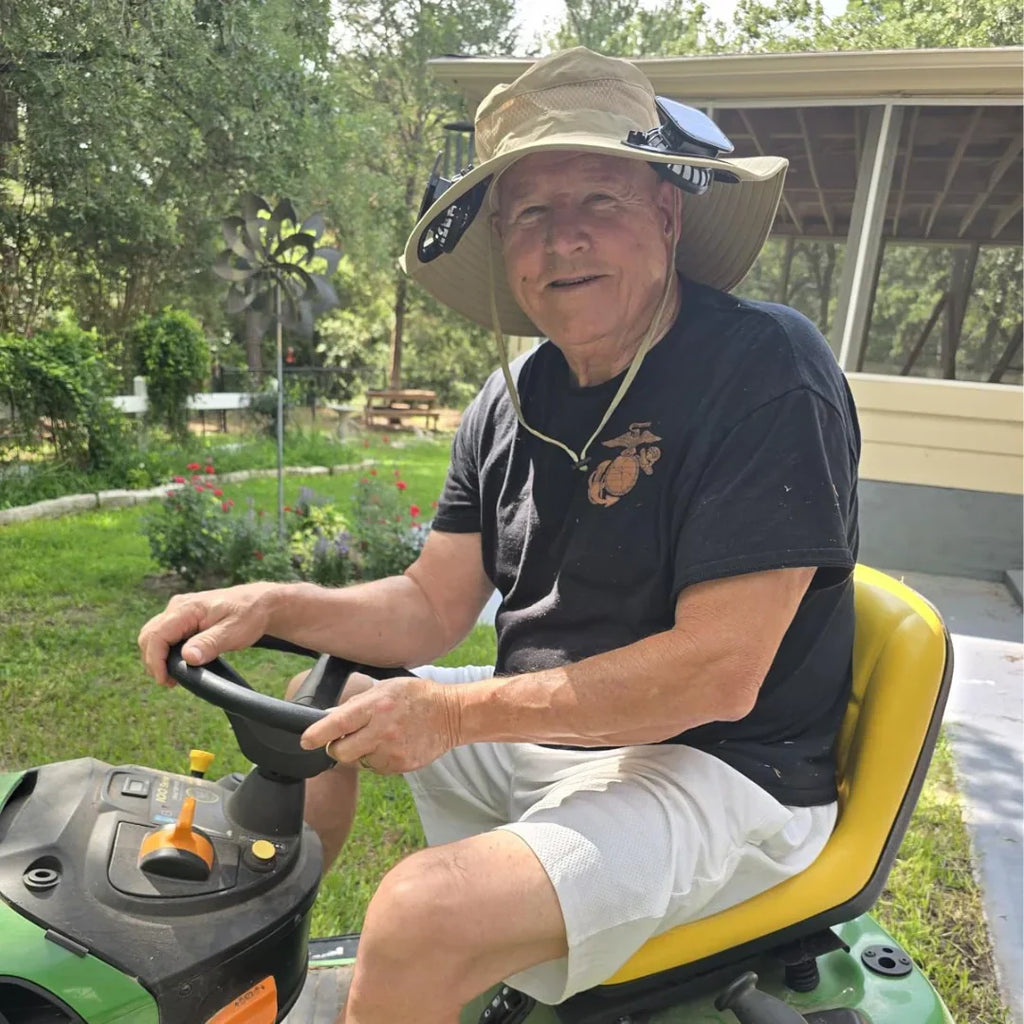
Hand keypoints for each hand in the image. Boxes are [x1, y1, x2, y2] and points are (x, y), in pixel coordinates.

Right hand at [138, 583, 280, 685]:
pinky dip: (165, 651)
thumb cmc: (249, 615)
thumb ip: (210, 644)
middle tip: (169, 682)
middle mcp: (178, 607)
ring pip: (154, 635)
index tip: (165, 681)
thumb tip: (188, 657)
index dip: (155, 661)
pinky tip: (178, 664)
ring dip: (158, 657)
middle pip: (149, 636)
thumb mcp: (233, 632)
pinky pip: (165, 634)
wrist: (261, 602)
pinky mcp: (184, 617)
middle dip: (153, 661)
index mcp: (187, 609)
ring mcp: (179, 611)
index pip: (156, 636)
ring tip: (173, 677)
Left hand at [300, 672, 460, 774]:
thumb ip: (358, 703)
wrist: (451, 715)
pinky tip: (392, 745)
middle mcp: (382, 731)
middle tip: (343, 739)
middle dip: (336, 748)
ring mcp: (391, 751)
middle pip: (341, 752)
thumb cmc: (417, 697)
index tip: (305, 741)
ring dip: (360, 753)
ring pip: (358, 762)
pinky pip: (376, 768)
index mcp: (376, 706)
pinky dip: (377, 759)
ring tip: (378, 737)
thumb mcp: (386, 688)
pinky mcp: (400, 766)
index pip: (338, 724)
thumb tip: (331, 716)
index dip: (317, 734)